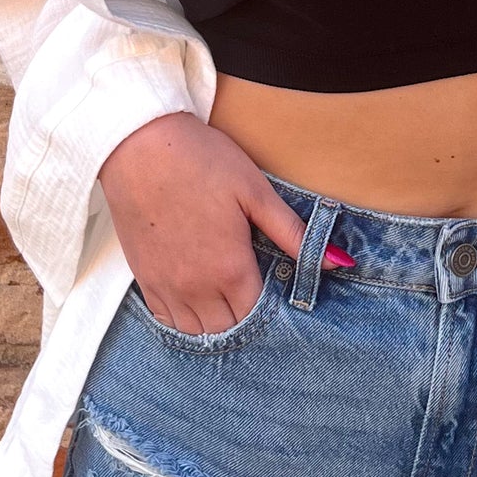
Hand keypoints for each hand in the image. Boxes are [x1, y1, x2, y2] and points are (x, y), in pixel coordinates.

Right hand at [97, 113, 313, 334]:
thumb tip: (339, 262)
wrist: (137, 144)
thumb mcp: (255, 192)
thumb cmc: (200, 161)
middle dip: (247, 322)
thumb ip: (294, 233)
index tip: (282, 299)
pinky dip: (186, 319)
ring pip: (196, 332)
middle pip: (229, 331)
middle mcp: (197, 288)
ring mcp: (166, 286)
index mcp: (230, 269)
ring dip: (216, 325)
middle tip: (257, 299)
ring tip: (230, 303)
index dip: (273, 314)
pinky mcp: (143, 277)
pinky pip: (167, 320)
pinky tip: (199, 301)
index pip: (258, 317)